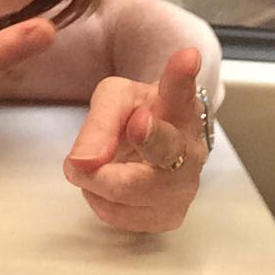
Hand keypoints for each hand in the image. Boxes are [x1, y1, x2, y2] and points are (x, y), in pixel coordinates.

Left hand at [63, 48, 208, 232]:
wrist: (153, 144)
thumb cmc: (137, 115)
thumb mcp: (115, 99)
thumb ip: (99, 123)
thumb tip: (82, 163)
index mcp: (181, 106)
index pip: (182, 89)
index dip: (181, 77)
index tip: (186, 58)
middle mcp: (191, 148)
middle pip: (168, 148)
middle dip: (148, 139)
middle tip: (134, 124)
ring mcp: (184, 187)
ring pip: (134, 191)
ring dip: (99, 179)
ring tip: (92, 164)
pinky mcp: (169, 216)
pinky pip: (119, 215)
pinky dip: (100, 200)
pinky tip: (105, 183)